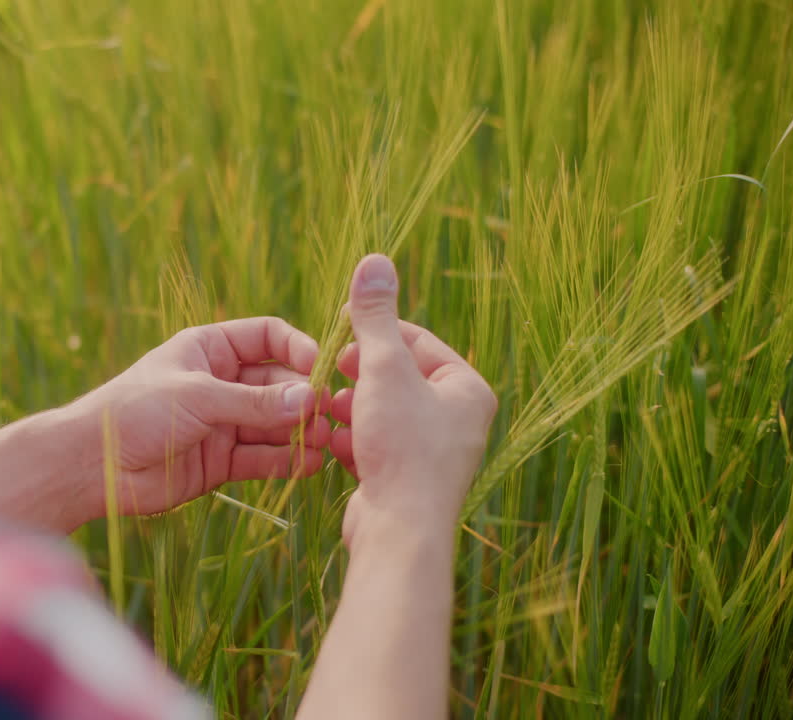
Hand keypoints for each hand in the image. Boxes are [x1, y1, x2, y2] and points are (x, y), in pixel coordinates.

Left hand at [71, 318, 330, 517]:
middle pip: (278, 384)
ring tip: (326, 443)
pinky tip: (308, 465)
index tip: (319, 368)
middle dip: (303, 398)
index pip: (267, 337)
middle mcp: (220, 383)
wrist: (92, 465)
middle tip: (326, 415)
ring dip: (300, 433)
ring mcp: (222, 423)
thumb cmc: (132, 411)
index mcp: (209, 348)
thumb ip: (253, 403)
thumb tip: (308, 401)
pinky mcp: (220, 461)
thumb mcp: (196, 396)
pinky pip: (261, 457)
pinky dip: (285, 461)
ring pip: (274, 424)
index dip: (296, 348)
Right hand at [328, 255, 496, 545]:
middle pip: (399, 378)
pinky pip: (377, 446)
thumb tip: (374, 261)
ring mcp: (434, 454)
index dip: (374, 331)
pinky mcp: (407, 482)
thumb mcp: (382, 369)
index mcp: (467, 390)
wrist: (400, 532)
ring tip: (325, 405)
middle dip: (358, 373)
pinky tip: (330, 441)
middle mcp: (458, 421)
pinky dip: (352, 440)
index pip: (417, 341)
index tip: (336, 329)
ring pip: (383, 413)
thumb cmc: (401, 447)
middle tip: (328, 371)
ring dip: (350, 406)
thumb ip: (374, 317)